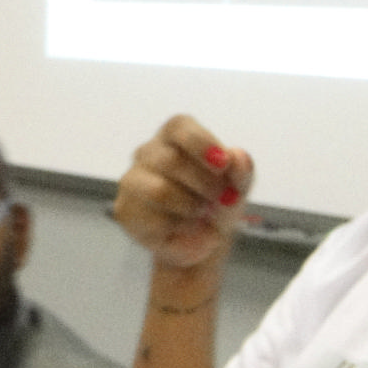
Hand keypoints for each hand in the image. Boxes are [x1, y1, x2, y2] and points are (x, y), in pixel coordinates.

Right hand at [113, 115, 254, 270]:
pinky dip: (179, 230)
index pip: (179, 127)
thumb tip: (236, 157)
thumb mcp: (238, 187)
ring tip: (202, 214)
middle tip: (222, 199)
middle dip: (205, 185)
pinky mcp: (126, 210)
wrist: (204, 240)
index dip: (201, 143)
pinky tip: (184, 229)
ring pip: (160, 191)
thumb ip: (241, 170)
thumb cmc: (218, 203)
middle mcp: (149, 153)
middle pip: (172, 161)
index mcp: (175, 137)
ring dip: (191, 208)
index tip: (223, 164)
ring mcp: (133, 180)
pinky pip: (153, 221)